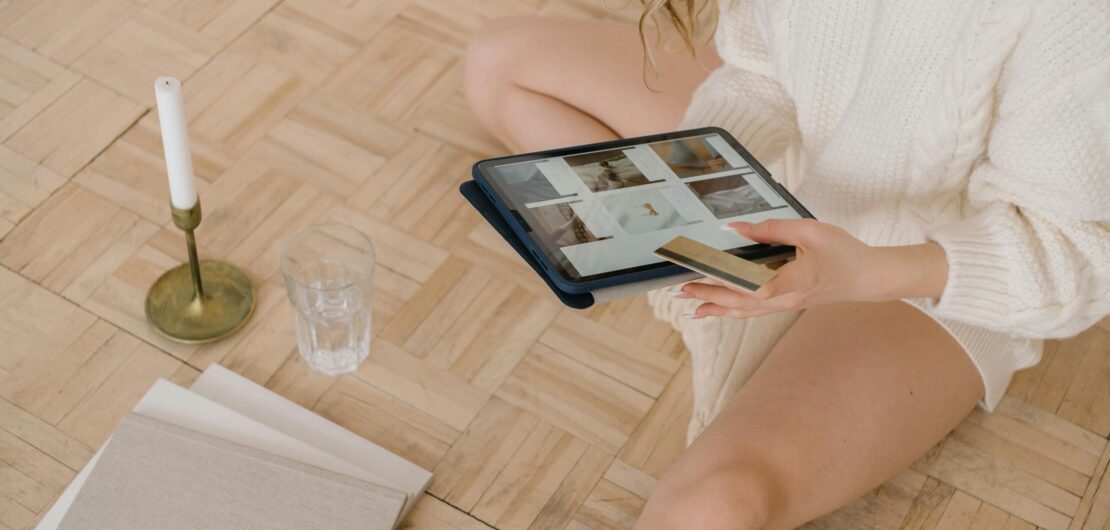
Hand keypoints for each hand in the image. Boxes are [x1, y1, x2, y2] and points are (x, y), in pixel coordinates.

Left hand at [673, 219, 948, 318]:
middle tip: (681, 292)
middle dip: (708, 297)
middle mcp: (782, 299)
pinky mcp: (789, 302)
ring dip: (719, 308)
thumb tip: (738, 228)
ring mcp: (785, 304)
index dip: (716, 284)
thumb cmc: (845, 254)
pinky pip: (756, 310)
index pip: (742, 287)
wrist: (870, 278)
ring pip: (745, 311)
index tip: (693, 276)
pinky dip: (736, 310)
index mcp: (786, 283)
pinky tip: (726, 309)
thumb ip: (772, 229)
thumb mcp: (810, 232)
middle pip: (737, 303)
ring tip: (694, 309)